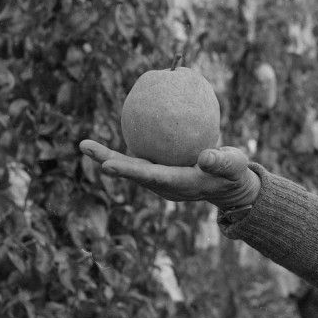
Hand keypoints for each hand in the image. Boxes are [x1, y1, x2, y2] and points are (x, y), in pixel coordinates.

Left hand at [79, 140, 259, 209]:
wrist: (228, 185)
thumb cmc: (233, 173)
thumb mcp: (234, 165)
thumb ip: (221, 161)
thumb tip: (205, 157)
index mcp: (180, 184)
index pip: (150, 176)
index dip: (128, 170)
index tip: (107, 165)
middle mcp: (163, 184)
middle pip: (132, 172)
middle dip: (107, 161)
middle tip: (84, 146)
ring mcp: (159, 178)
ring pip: (130, 167)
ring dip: (106, 157)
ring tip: (83, 144)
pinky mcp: (159, 170)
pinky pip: (138, 158)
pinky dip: (121, 151)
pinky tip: (110, 132)